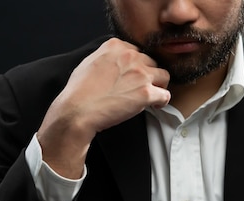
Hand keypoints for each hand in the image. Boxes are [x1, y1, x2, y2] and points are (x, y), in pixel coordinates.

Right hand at [37, 38, 170, 177]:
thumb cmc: (79, 91)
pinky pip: (165, 95)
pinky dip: (162, 102)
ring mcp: (140, 74)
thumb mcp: (89, 62)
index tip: (134, 77)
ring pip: (163, 76)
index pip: (138, 51)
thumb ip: (106, 57)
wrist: (78, 110)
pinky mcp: (146, 93)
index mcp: (115, 46)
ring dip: (158, 86)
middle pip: (152, 63)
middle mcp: (130, 56)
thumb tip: (115, 62)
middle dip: (148, 75)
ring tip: (150, 97)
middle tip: (141, 88)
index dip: (137, 66)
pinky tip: (154, 106)